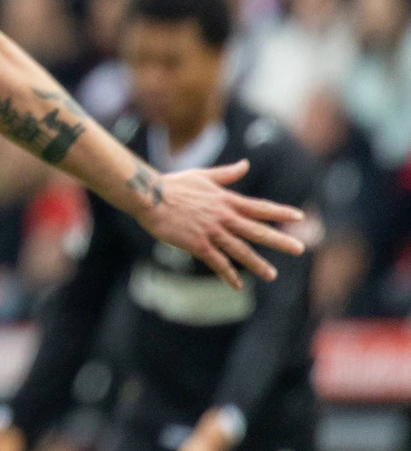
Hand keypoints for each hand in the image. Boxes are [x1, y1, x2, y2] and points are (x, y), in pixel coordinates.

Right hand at [134, 160, 305, 288]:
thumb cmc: (173, 184)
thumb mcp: (202, 176)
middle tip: (299, 249)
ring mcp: (212, 232)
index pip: (259, 207)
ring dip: (257, 263)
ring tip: (271, 275)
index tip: (299, 216)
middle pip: (257, 230)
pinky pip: (217, 262)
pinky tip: (237, 285)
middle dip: (279, 240)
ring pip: (240, 250)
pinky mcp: (198, 244)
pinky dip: (228, 274)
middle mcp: (224, 217)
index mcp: (226, 200)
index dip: (279, 212)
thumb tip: (245, 165)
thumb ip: (226, 174)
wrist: (150, 197)